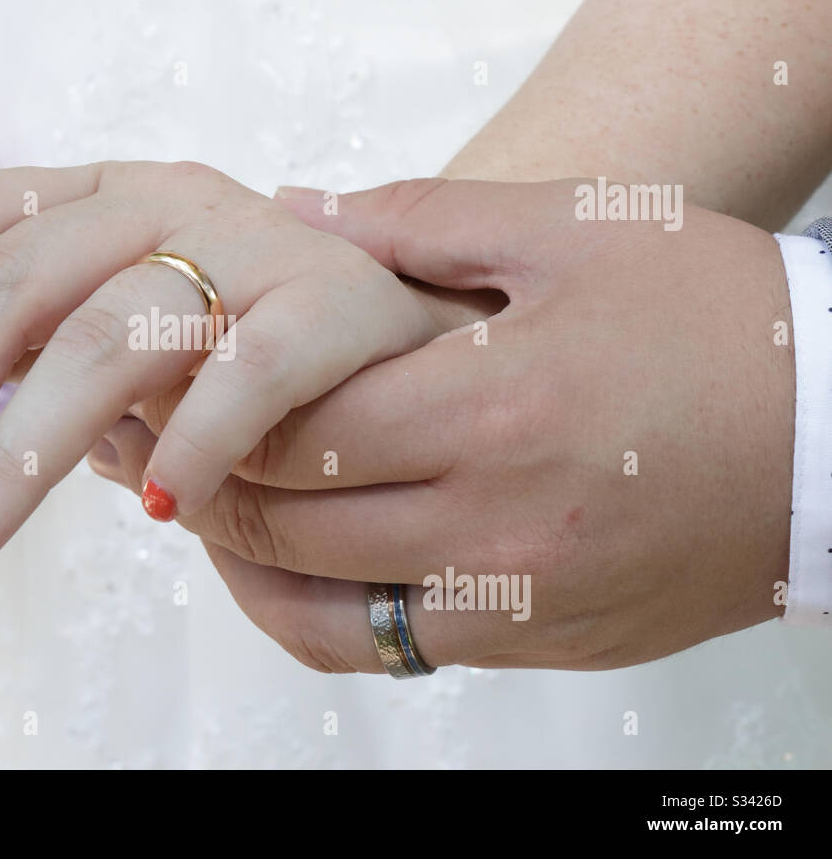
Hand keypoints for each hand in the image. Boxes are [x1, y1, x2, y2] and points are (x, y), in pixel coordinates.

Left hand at [0, 161, 486, 576]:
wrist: (414, 340)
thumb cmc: (244, 350)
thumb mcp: (125, 336)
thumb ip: (38, 355)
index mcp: (101, 193)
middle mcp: (165, 196)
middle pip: (13, 282)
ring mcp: (253, 237)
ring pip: (108, 336)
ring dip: (19, 455)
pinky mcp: (336, 299)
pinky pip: (246, 373)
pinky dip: (193, 445)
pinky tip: (157, 513)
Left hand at [91, 178, 794, 671]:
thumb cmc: (715, 319)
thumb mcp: (575, 232)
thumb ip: (419, 223)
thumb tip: (298, 213)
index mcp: (490, 408)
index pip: (291, 424)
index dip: (206, 404)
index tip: (160, 379)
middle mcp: (493, 521)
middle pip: (286, 516)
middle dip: (200, 477)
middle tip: (145, 441)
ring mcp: (515, 597)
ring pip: (317, 601)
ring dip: (236, 553)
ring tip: (192, 501)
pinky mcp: (537, 642)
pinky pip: (385, 647)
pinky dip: (309, 612)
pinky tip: (282, 564)